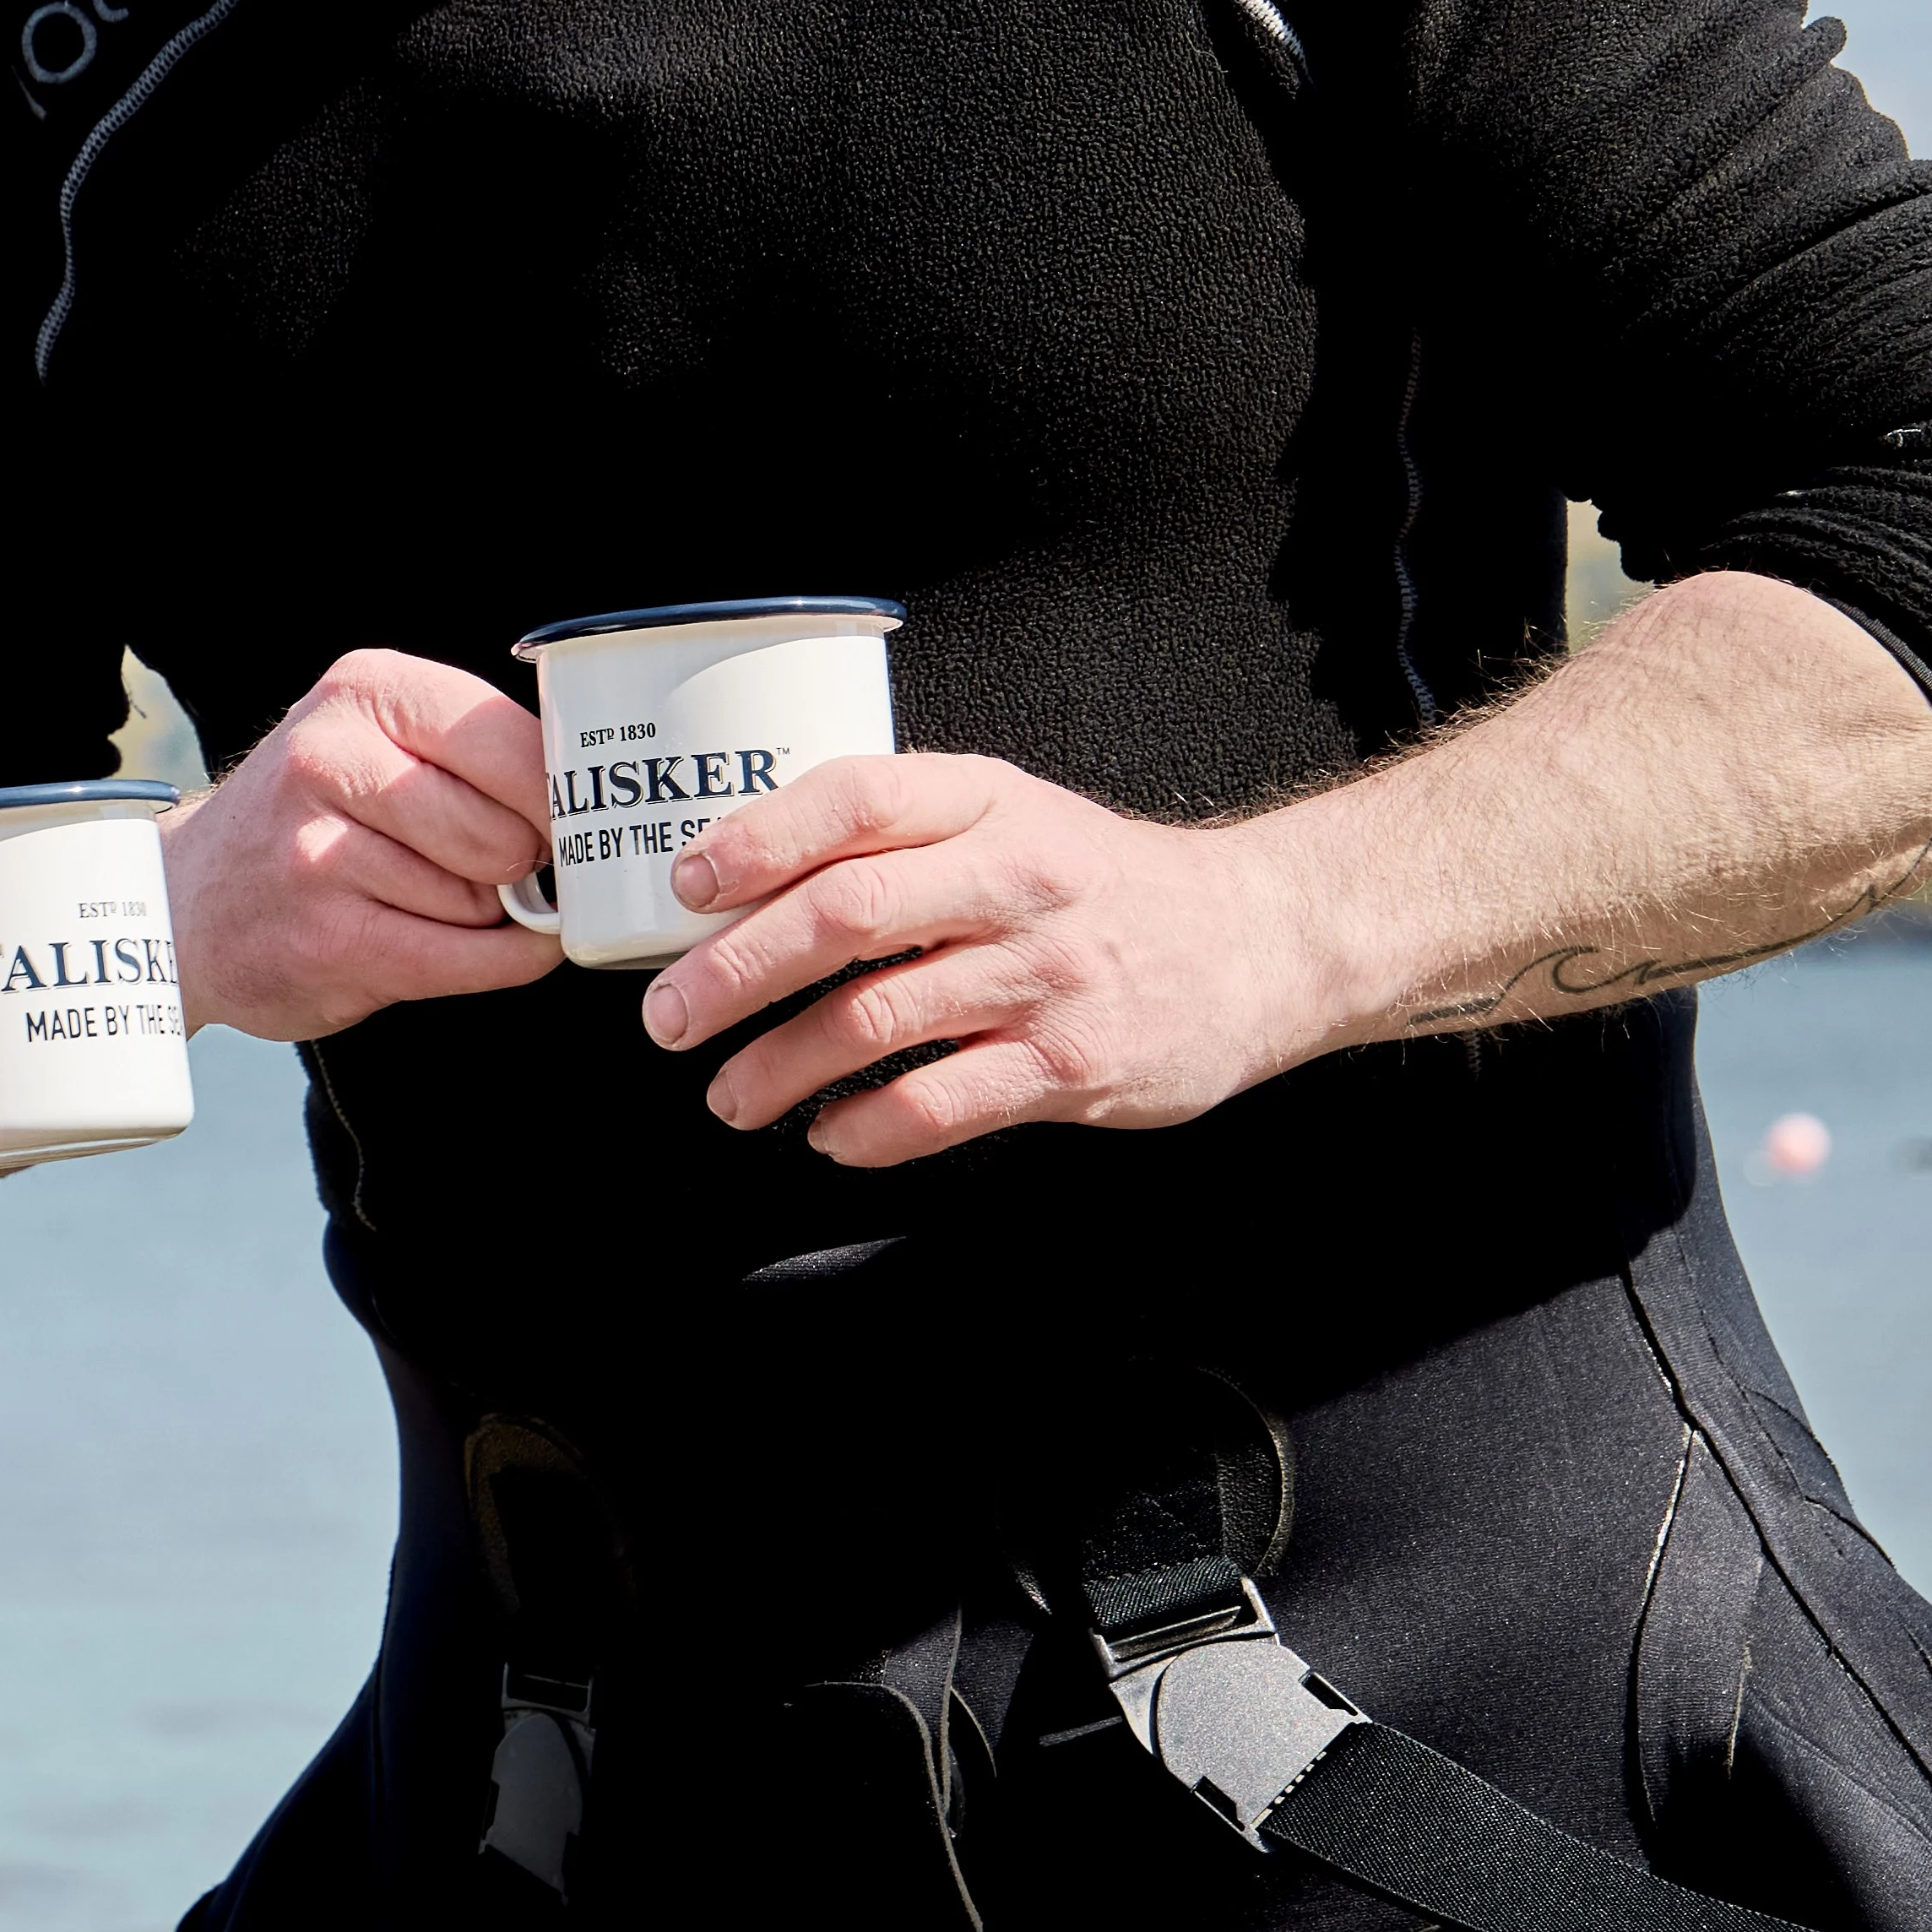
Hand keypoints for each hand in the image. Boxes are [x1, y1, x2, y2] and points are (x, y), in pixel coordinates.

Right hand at [161, 649, 560, 1041]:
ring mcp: (320, 854)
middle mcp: (329, 758)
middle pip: (505, 833)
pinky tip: (476, 948)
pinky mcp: (326, 939)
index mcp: (364, 690)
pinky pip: (463, 959)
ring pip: (484, 901)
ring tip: (422, 899)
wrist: (187, 902)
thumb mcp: (375, 738)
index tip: (556, 822)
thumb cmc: (312, 819)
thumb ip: (475, 754)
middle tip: (481, 866)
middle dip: (516, 865)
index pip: (515, 745)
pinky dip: (495, 961)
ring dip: (483, 916)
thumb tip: (590, 811)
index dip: (554, 798)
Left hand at [635, 751, 1349, 1163]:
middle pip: (846, 915)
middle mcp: (1016, 878)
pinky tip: (829, 1134)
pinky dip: (864, 1128)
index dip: (757, 840)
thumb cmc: (1100, 882)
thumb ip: (896, 836)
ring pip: (875, 1020)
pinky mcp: (1070, 1064)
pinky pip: (939, 1104)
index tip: (686, 887)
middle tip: (670, 1019)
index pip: (857, 797)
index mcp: (988, 800)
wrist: (1260, 940)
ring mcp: (1045, 975)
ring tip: (731, 1094)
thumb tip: (738, 882)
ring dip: (779, 1066)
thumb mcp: (1010, 815)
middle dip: (734, 972)